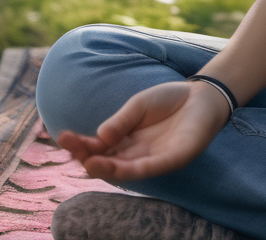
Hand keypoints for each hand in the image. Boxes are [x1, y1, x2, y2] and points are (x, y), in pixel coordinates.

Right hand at [56, 79, 230, 181]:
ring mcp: (154, 158)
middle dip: (88, 157)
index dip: (82, 144)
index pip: (99, 146)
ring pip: (126, 169)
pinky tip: (118, 167)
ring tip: (88, 163)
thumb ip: (121, 121)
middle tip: (71, 151)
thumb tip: (98, 136)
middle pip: (108, 159)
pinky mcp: (172, 159)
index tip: (63, 138)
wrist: (201, 95)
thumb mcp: (138, 105)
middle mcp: (136, 152)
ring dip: (107, 168)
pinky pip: (150, 168)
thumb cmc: (169, 100)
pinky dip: (133, 169)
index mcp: (126, 138)